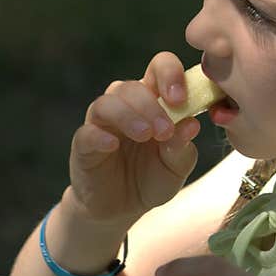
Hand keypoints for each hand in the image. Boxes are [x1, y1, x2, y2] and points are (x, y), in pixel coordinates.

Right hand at [67, 51, 201, 226]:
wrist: (123, 208)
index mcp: (153, 101)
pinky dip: (100, 136)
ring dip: (129, 115)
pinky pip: (87, 132)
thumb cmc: (153, 177)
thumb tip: (192, 125)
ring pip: (108, 102)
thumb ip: (182, 147)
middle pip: (132, 86)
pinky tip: (113, 145)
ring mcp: (102, 123)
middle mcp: (126, 105)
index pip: (159, 68)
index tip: (181, 98)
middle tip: (165, 130)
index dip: (170, 74)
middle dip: (151, 105)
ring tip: (146, 135)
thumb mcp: (176, 167)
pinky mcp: (84, 145)